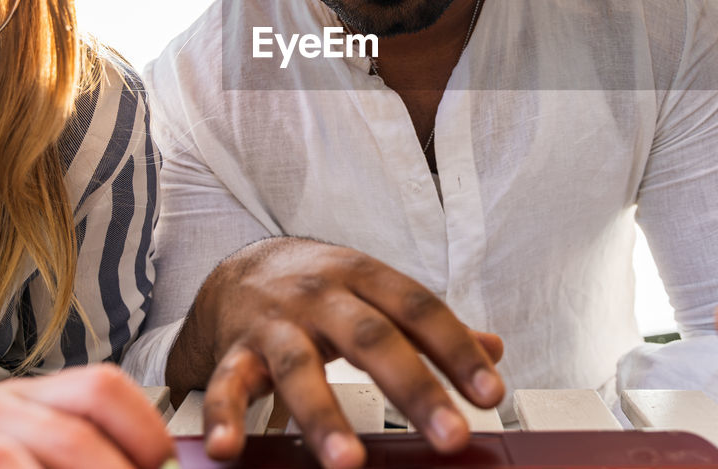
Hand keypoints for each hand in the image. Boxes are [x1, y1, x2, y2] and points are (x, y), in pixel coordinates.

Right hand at [167, 237, 505, 468]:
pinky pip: (227, 385)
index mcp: (363, 276)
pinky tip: (231, 447)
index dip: (457, 351)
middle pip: (371, 339)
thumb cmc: (320, 287)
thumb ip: (428, 324)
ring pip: (299, 367)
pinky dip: (225, 417)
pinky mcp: (234, 351)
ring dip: (323, 417)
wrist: (240, 268)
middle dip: (414, 390)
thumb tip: (493, 349)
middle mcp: (320, 296)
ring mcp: (275, 323)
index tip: (489, 394)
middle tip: (450, 436)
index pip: (419, 309)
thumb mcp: (376, 291)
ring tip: (348, 462)